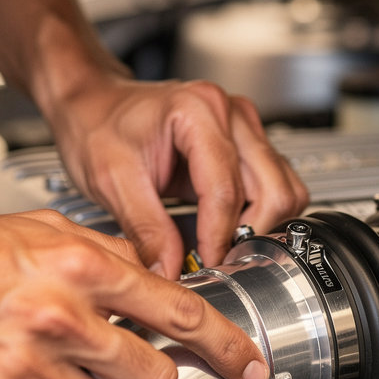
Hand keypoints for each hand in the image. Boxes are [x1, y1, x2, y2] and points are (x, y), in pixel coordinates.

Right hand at [0, 208, 268, 378]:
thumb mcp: (40, 230)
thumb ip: (105, 259)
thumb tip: (154, 285)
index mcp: (79, 267)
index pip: (181, 314)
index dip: (228, 348)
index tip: (251, 369)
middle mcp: (58, 318)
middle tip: (125, 367)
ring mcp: (25, 370)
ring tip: (59, 373)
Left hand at [49, 73, 308, 277]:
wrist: (95, 104)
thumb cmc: (98, 125)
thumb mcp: (111, 181)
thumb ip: (146, 230)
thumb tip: (172, 274)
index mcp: (198, 112)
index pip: (227, 191)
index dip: (219, 239)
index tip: (206, 267)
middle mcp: (231, 115)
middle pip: (273, 191)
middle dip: (251, 234)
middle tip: (220, 261)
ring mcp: (244, 128)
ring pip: (284, 190)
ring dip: (261, 226)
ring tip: (224, 247)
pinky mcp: (246, 145)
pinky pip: (274, 187)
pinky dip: (259, 215)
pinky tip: (227, 230)